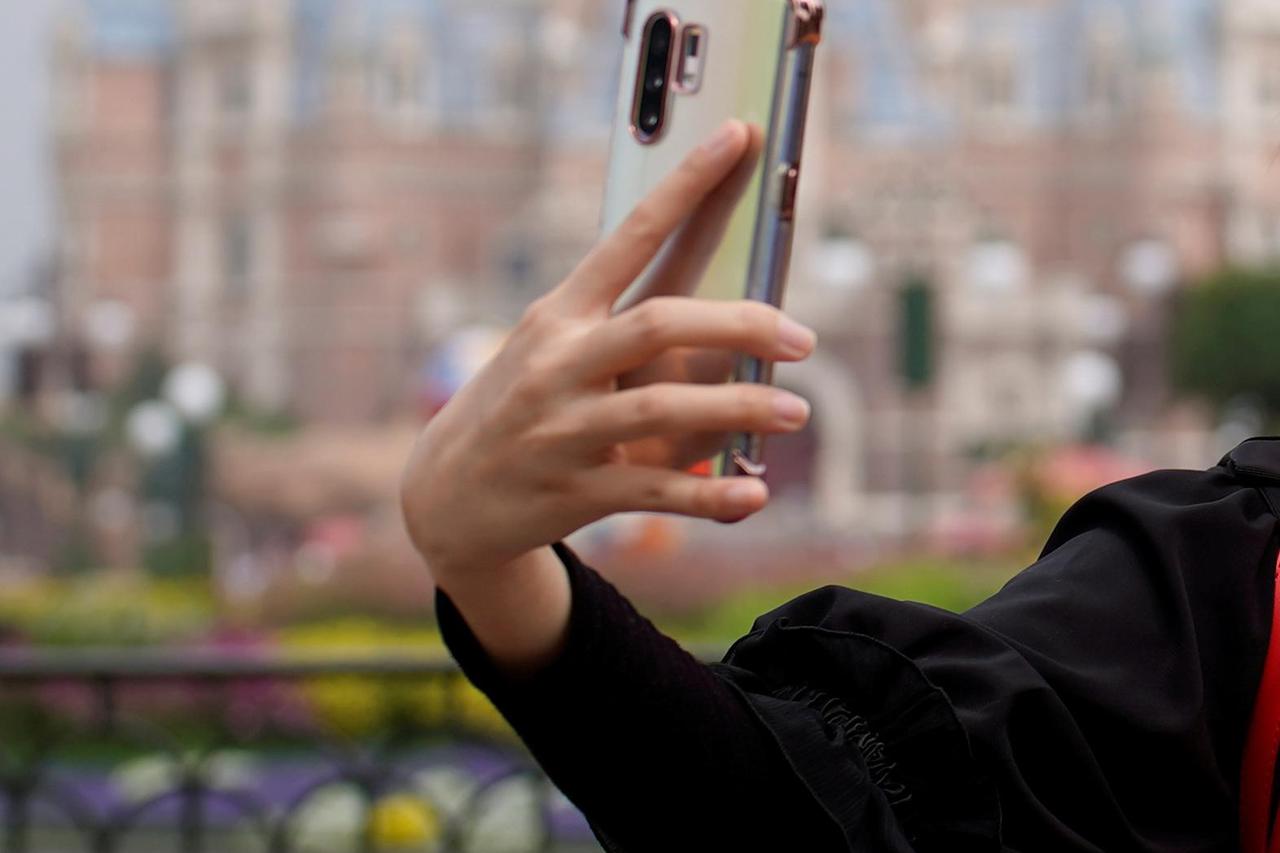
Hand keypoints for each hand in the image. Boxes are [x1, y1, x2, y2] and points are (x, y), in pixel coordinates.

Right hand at [400, 119, 816, 584]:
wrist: (446, 494)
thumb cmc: (521, 404)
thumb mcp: (551, 350)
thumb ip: (621, 327)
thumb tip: (729, 316)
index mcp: (559, 314)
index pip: (631, 237)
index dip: (687, 185)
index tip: (738, 137)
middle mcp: (558, 363)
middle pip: (658, 324)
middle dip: (738, 323)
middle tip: (803, 337)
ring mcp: (564, 429)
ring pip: (661, 409)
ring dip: (739, 408)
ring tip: (797, 409)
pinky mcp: (576, 491)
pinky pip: (654, 490)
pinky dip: (709, 496)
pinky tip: (755, 496)